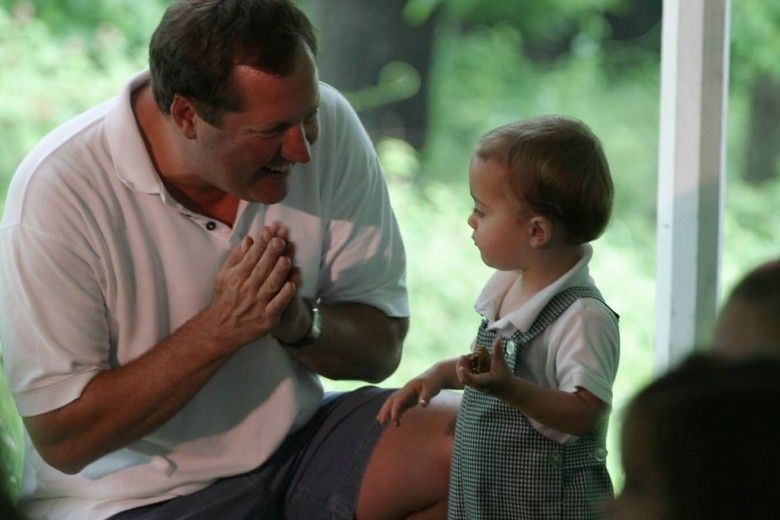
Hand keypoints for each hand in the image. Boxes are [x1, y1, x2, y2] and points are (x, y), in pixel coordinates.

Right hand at [202, 225, 296, 352]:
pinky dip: (284, 295)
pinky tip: (292, 284)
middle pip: (262, 268)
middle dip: (271, 253)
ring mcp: (258, 304)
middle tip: (281, 239)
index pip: (251, 256)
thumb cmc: (224, 298)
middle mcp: (247, 289)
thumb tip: (248, 239)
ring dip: (279, 271)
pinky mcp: (267, 318)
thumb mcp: (223, 276)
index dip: (261, 243)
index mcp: (237, 276)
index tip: (269, 230)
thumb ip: (236, 257)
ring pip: (271, 285)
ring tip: (287, 258)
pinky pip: (278, 305)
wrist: (221, 329)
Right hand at [377, 370, 445, 426]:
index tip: (393, 418)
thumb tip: (422, 405)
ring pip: (393, 403)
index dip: (395, 409)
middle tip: (380, 422)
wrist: (436, 375)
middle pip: (391, 400)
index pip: (399, 399)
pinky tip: (394, 420)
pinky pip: (400, 405)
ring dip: (387, 411)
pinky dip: (395, 412)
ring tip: (381, 421)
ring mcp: (406, 394)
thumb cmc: (434, 382)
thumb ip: (426, 397)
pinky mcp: (410, 398)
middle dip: (385, 410)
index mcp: (409, 388)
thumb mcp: (431, 388)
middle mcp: (405, 391)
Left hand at [457, 337, 515, 399]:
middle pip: (463, 379)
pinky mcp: (475, 385)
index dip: (465, 374)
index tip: (461, 367)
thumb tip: (498, 338)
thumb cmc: (505, 376)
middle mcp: (478, 385)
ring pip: (463, 380)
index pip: (472, 379)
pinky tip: (468, 362)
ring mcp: (475, 386)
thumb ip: (498, 351)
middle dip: (460, 367)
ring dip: (462, 368)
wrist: (507, 389)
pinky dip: (464, 371)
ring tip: (465, 357)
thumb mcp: (501, 363)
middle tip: (463, 356)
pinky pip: (465, 379)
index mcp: (484, 381)